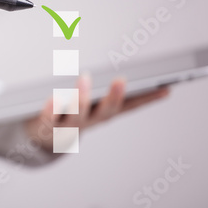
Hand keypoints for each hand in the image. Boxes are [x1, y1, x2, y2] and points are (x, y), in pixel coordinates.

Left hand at [25, 75, 169, 151]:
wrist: (42, 139)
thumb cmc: (69, 113)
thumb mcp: (90, 102)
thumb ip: (107, 88)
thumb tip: (125, 68)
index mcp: (101, 114)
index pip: (129, 107)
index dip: (148, 99)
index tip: (165, 87)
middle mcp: (88, 122)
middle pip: (105, 112)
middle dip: (115, 97)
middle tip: (122, 80)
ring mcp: (67, 127)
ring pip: (77, 116)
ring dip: (82, 98)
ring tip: (84, 78)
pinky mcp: (46, 127)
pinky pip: (49, 119)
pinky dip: (52, 109)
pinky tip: (53, 97)